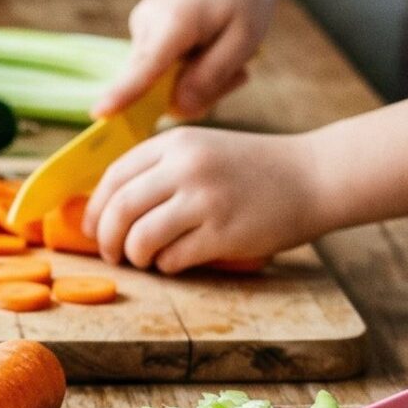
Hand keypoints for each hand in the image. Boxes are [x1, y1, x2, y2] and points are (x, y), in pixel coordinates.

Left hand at [82, 126, 327, 272]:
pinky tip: (177, 261)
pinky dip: (168, 266)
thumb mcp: (203, 149)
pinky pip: (174, 258)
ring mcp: (205, 199)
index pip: (115, 176)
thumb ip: (162, 168)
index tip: (92, 228)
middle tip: (112, 253)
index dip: (95, 208)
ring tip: (145, 259)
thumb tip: (110, 206)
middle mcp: (186, 166)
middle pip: (120, 209)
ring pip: (141, 237)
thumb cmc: (254, 169)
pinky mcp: (224, 232)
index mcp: (176, 142)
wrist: (314, 176)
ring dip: (135, 256)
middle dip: (107, 239)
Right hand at [95, 0, 281, 120]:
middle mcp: (145, 24)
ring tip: (231, 55)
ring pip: (160, 79)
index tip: (98, 113)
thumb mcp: (243, 41)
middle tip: (240, 74)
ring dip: (197, 78)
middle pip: (155, 86)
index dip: (121, 95)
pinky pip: (161, 66)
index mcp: (172, 23)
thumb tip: (175, 110)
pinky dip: (189, 66)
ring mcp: (141, 25)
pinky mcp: (144, 28)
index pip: (142, 68)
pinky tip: (214, 47)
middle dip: (196, 92)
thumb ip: (209, 78)